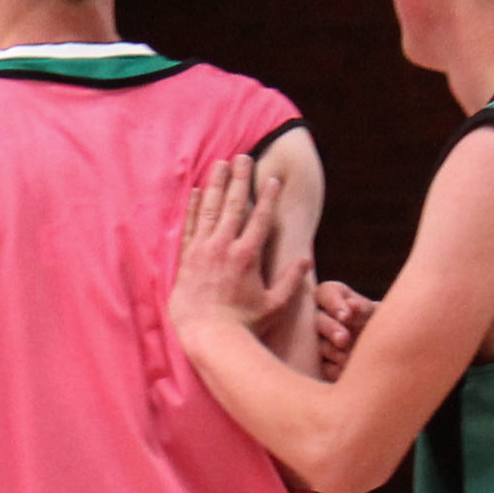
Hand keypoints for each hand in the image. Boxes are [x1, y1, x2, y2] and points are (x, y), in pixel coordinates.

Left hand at [170, 154, 307, 338]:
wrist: (206, 335)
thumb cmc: (244, 324)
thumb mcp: (275, 304)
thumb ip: (290, 280)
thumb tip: (306, 260)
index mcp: (248, 255)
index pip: (260, 218)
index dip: (268, 196)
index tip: (272, 178)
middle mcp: (224, 247)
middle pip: (234, 205)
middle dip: (240, 179)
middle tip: (243, 157)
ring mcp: (203, 251)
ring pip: (210, 210)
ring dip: (217, 185)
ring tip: (220, 164)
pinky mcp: (186, 259)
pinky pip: (190, 226)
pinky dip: (194, 208)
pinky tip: (198, 192)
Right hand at [313, 280, 376, 381]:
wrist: (388, 350)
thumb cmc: (383, 323)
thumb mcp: (376, 314)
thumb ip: (363, 309)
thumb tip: (351, 306)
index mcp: (334, 297)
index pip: (326, 293)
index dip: (333, 304)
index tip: (346, 315)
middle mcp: (321, 317)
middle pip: (318, 320)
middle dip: (331, 329)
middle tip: (343, 340)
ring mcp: (319, 342)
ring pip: (319, 346)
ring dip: (335, 351)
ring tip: (351, 358)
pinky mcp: (321, 364)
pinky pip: (322, 367)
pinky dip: (334, 369)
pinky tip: (348, 369)